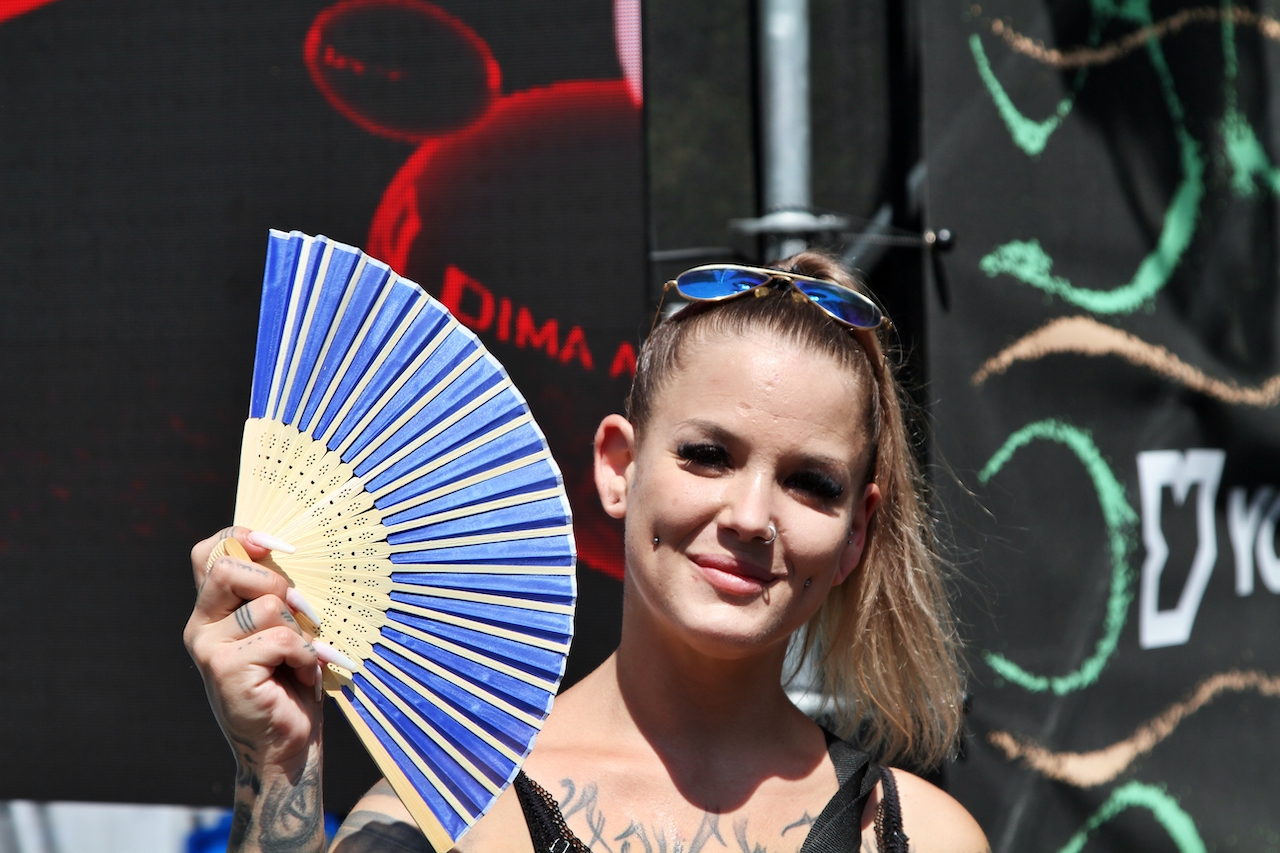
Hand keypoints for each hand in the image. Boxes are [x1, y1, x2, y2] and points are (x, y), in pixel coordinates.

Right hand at [184, 527, 323, 776]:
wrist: (286, 745)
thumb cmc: (291, 681)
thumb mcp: (284, 627)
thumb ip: (276, 593)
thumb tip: (292, 551)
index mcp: (212, 609)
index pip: (211, 551)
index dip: (243, 535)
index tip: (279, 545)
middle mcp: (201, 625)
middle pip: (231, 567)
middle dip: (278, 582)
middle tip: (298, 615)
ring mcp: (208, 648)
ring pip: (267, 605)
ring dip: (300, 630)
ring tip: (301, 656)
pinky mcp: (225, 670)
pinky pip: (280, 639)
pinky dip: (305, 655)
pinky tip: (302, 674)